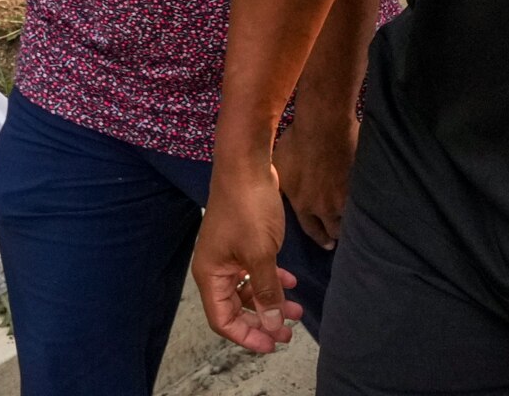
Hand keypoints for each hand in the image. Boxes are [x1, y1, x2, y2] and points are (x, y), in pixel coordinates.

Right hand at [193, 158, 303, 352]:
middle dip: (262, 321)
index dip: (247, 336)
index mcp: (211, 275)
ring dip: (271, 301)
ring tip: (297, 310)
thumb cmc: (248, 208)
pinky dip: (271, 280)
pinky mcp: (242, 242)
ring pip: (248, 290)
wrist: (246, 164)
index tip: (272, 344)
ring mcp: (228, 255)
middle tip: (288, 333)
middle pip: (236, 308)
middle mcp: (216, 269)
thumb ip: (266, 292)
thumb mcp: (261, 255)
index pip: (223, 320)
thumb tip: (273, 324)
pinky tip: (290, 281)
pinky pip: (254, 271)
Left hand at [276, 98, 357, 249]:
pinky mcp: (360, 185)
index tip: (328, 243)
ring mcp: (345, 197)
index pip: (313, 230)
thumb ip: (284, 187)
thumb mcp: (279, 168)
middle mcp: (325, 207)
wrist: (323, 127)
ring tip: (359, 222)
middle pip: (335, 230)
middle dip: (338, 233)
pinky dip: (365, 204)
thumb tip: (281, 194)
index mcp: (303, 205)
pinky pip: (365, 201)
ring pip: (352, 219)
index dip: (321, 238)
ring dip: (354, 221)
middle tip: (343, 234)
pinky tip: (369, 204)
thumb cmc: (296, 143)